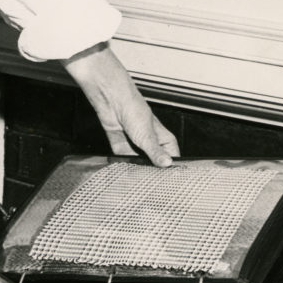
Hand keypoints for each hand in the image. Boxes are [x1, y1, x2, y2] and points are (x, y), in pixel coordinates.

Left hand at [63, 43, 178, 166]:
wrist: (111, 101)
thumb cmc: (134, 108)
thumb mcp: (147, 135)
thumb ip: (156, 152)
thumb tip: (167, 164)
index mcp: (162, 138)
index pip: (171, 156)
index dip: (170, 167)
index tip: (169, 178)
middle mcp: (149, 141)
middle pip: (154, 162)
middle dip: (152, 171)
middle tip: (152, 181)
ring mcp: (135, 144)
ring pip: (138, 163)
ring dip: (137, 169)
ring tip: (138, 178)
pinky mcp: (120, 146)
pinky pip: (123, 160)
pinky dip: (123, 165)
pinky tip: (124, 171)